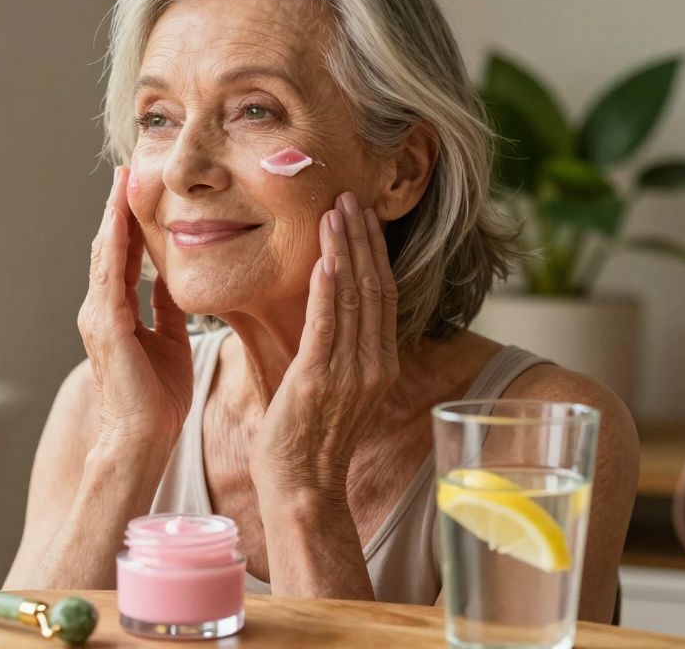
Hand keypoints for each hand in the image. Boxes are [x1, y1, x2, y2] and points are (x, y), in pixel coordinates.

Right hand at [78, 165, 193, 451]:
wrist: (143, 438)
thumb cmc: (158, 400)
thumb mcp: (169, 342)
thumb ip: (165, 311)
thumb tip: (170, 283)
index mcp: (116, 315)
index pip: (122, 260)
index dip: (129, 225)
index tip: (136, 193)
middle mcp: (101, 310)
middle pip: (108, 249)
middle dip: (116, 211)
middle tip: (125, 173)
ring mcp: (99, 316)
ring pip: (106, 254)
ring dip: (113, 217)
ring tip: (122, 182)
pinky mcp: (106, 324)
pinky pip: (111, 273)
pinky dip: (115, 242)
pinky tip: (120, 217)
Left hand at [251, 191, 399, 502]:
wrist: (302, 487)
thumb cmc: (308, 440)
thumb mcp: (333, 388)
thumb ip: (336, 350)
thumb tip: (326, 312)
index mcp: (378, 364)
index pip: (382, 295)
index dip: (373, 252)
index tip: (362, 217)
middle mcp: (372, 365)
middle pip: (374, 287)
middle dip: (361, 239)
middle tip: (349, 197)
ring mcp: (349, 373)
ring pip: (353, 298)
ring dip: (344, 251)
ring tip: (335, 212)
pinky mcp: (319, 380)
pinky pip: (328, 326)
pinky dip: (328, 290)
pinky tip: (326, 260)